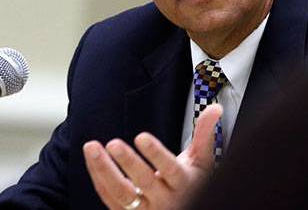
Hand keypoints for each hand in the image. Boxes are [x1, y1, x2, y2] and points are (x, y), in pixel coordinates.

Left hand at [83, 104, 221, 209]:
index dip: (156, 154)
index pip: (170, 170)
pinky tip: (92, 158)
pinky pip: (109, 198)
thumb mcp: (203, 161)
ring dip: (104, 170)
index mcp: (184, 184)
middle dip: (128, 162)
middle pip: (145, 182)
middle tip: (113, 143)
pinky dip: (99, 178)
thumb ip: (205, 133)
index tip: (141, 136)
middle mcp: (165, 200)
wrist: (188, 208)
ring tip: (92, 147)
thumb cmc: (193, 183)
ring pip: (122, 193)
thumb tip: (215, 108)